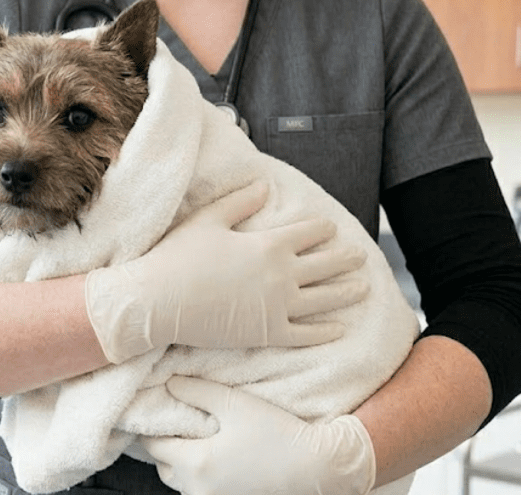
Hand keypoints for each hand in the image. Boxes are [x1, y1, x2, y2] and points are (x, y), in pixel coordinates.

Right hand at [84, 181, 368, 362]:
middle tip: (361, 257)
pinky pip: (305, 334)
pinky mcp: (267, 333)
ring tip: (363, 288)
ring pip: (324, 299)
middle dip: (346, 259)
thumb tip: (264, 186)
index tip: (332, 229)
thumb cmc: (177, 257)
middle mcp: (281, 275)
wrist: (157, 301)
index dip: (323, 230)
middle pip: (325, 265)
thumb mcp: (209, 220)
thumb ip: (240, 203)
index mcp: (269, 244)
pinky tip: (339, 329)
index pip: (308, 233)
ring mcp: (277, 307)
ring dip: (346, 293)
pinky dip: (325, 332)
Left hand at [141, 376, 376, 494]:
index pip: (154, 444)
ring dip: (181, 462)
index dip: (151, 424)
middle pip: (163, 466)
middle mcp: (198, 489)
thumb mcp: (235, 404)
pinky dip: (199, 475)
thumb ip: (197, 391)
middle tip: (176, 420)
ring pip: (180, 482)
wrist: (317, 467)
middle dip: (165, 444)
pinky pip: (200, 490)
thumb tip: (170, 382)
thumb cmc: (278, 434)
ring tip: (196, 437)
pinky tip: (216, 457)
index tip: (156, 407)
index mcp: (196, 463)